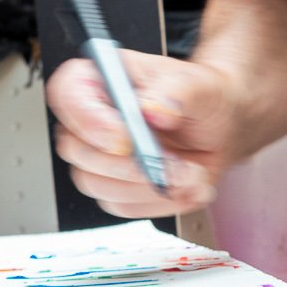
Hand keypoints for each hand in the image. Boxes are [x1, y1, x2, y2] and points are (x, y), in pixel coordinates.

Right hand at [45, 51, 242, 218]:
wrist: (220, 125)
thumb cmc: (199, 96)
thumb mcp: (196, 84)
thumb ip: (175, 93)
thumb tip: (152, 110)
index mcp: (99, 80)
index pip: (67, 95)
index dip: (89, 121)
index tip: (126, 138)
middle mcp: (91, 119)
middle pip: (76, 150)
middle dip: (126, 164)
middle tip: (168, 161)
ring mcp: (100, 156)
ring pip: (98, 185)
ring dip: (148, 186)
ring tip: (188, 173)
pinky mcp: (116, 186)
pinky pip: (123, 206)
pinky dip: (158, 202)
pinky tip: (185, 186)